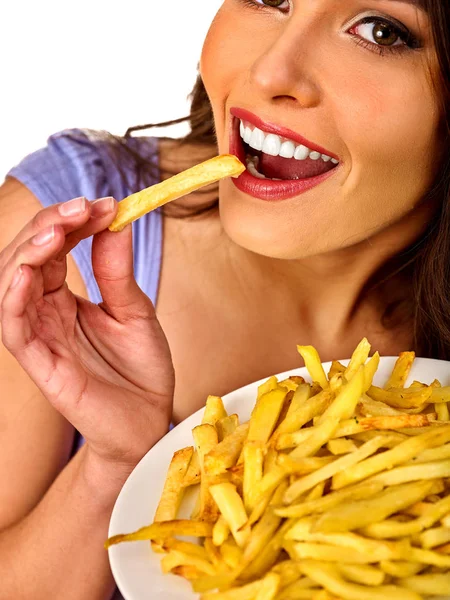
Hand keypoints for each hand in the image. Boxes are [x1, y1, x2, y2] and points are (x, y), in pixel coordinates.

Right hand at [0, 196, 173, 469]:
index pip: (54, 248)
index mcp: (66, 298)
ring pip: (11, 285)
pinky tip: (28, 271)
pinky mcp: (40, 363)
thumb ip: (117, 272)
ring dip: (28, 252)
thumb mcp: (135, 311)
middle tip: (83, 208)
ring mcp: (40, 336)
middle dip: (50, 226)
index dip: (72, 221)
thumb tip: (113, 221)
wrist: (149, 420)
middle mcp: (46, 312)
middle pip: (27, 257)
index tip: (104, 204)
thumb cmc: (141, 369)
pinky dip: (13, 297)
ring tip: (57, 231)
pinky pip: (13, 327)